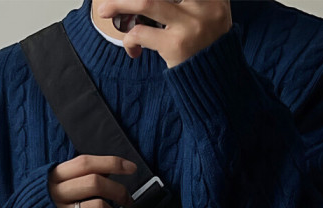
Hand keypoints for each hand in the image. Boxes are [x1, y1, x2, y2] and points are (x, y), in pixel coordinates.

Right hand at [49, 154, 136, 207]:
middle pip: (95, 183)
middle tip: (128, 200)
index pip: (86, 163)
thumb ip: (81, 175)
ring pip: (98, 207)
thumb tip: (111, 170)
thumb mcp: (59, 183)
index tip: (132, 168)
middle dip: (119, 191)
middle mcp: (57, 193)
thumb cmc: (49, 202)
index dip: (112, 163)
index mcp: (56, 175)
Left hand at [97, 0, 231, 68]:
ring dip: (120, 3)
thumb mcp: (211, 16)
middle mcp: (203, 6)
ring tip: (105, 10)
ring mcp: (189, 25)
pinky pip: (142, 33)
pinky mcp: (176, 45)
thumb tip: (146, 3)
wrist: (217, 84)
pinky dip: (129, 40)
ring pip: (146, 1)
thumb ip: (192, 3)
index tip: (139, 0)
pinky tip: (132, 49)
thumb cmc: (208, 47)